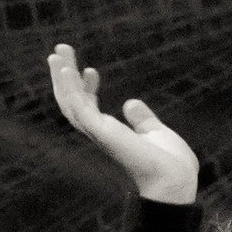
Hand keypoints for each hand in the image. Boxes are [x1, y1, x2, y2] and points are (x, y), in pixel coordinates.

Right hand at [47, 41, 197, 204]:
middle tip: (60, 51)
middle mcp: (102, 134)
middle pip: (73, 103)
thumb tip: (130, 103)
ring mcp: (100, 134)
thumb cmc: (171, 164)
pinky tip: (69, 70)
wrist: (176, 180)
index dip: (87, 87)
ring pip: (69, 104)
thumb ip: (143, 120)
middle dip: (65, 78)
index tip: (92, 71)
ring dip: (61, 79)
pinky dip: (71, 89)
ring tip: (56, 54)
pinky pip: (79, 109)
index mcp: (112, 134)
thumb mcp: (156, 133)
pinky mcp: (102, 132)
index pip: (89, 109)